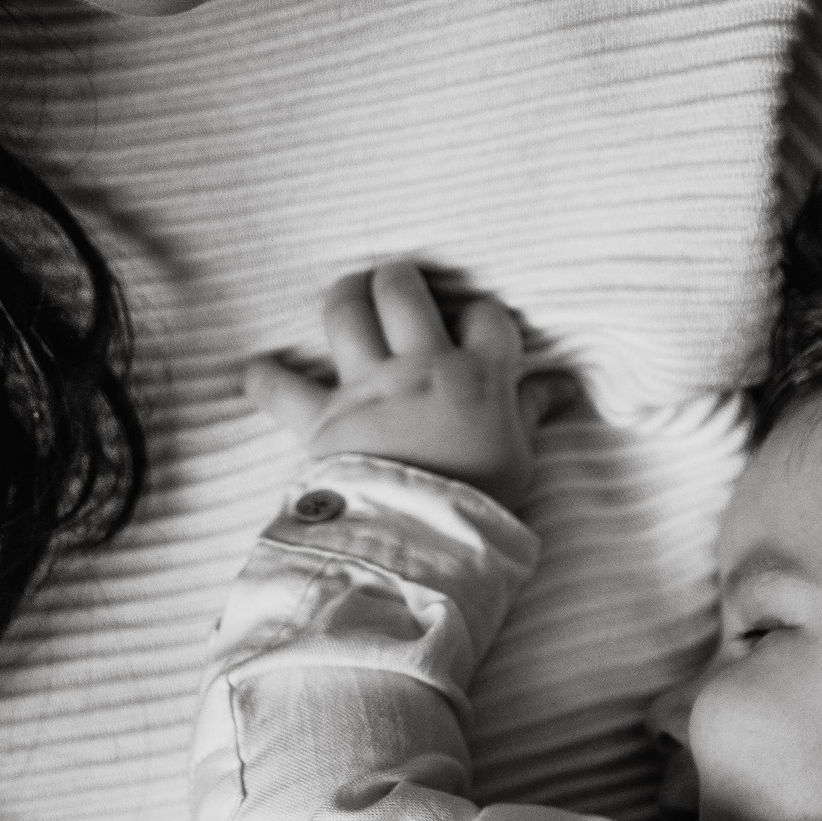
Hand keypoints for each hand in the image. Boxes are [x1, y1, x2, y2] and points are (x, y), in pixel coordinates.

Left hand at [247, 261, 547, 507]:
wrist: (426, 539)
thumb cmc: (481, 501)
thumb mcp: (520, 455)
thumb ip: (532, 410)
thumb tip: (565, 385)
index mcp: (478, 375)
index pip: (485, 316)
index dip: (480, 316)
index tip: (476, 330)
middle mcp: (420, 366)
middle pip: (404, 291)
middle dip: (400, 280)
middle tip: (398, 288)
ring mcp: (368, 387)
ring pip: (347, 312)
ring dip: (346, 296)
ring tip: (349, 295)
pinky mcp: (322, 418)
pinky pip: (281, 388)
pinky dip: (265, 379)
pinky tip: (256, 371)